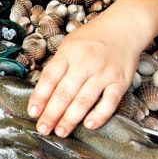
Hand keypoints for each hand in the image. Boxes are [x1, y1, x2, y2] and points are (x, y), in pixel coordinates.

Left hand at [27, 21, 137, 136]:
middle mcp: (85, 63)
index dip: (39, 97)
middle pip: (64, 93)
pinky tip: (88, 125)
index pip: (49, 78)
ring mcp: (104, 73)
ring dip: (70, 119)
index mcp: (68, 53)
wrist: (124, 27)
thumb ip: (58, 66)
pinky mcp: (120, 82)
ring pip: (84, 100)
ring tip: (60, 131)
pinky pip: (109, 102)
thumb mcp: (69, 45)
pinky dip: (99, 115)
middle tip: (43, 128)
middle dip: (51, 114)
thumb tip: (43, 92)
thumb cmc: (92, 38)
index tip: (32, 112)